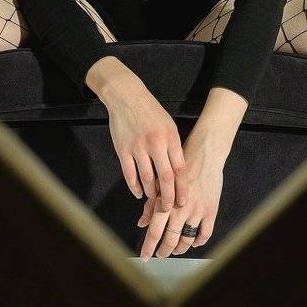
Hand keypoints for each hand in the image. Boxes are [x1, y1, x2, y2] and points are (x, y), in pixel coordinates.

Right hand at [103, 74, 188, 211]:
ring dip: (151, 193)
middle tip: (168, 209)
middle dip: (168, 198)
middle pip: (165, 178)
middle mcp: (155, 144)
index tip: (183, 201)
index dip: (182, 188)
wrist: (127, 96)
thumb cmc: (151, 112)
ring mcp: (138, 147)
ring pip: (147, 179)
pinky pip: (129, 174)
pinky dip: (134, 187)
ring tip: (154, 201)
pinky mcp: (123, 149)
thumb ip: (174, 148)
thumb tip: (179, 171)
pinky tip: (139, 193)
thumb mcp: (169, 126)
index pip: (180, 169)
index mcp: (170, 138)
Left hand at [137, 126, 226, 259]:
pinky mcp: (211, 209)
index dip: (149, 247)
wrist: (205, 152)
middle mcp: (181, 209)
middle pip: (171, 239)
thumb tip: (141, 223)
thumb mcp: (162, 183)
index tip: (145, 257)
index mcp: (166, 202)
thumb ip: (152, 205)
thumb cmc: (181, 164)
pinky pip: (205, 233)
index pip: (154, 232)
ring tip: (176, 250)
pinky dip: (199, 241)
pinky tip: (194, 242)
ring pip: (187, 239)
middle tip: (161, 255)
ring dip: (180, 248)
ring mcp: (197, 210)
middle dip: (164, 251)